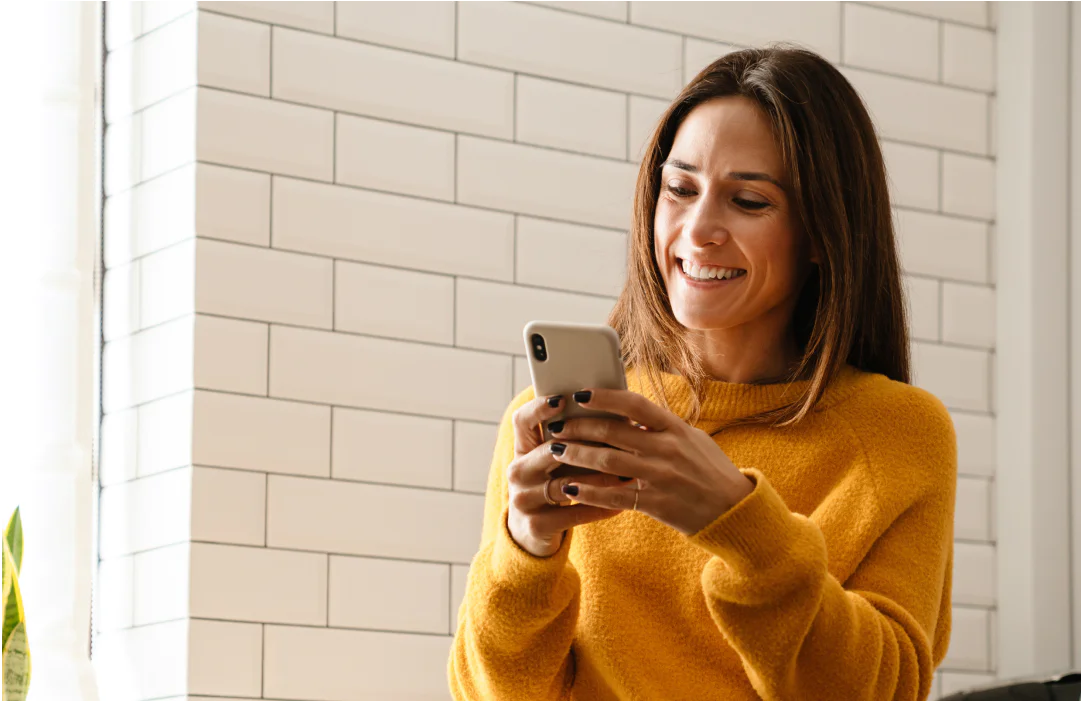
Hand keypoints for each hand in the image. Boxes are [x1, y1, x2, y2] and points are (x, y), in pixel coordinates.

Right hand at [505, 394, 628, 556]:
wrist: (533, 531)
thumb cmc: (554, 484)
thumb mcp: (556, 462)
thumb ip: (574, 440)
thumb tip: (615, 415)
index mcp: (522, 449)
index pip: (522, 420)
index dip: (539, 408)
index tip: (562, 398)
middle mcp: (517, 471)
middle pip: (548, 450)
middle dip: (584, 444)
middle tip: (616, 438)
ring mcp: (524, 499)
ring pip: (566, 483)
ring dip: (599, 478)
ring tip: (627, 474)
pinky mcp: (536, 524)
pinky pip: (573, 513)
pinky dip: (599, 508)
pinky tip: (621, 504)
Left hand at [546, 389, 754, 535]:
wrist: (734, 511)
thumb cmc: (711, 471)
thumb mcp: (693, 440)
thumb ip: (662, 427)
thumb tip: (628, 412)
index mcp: (676, 428)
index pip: (634, 404)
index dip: (604, 396)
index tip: (580, 394)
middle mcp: (667, 449)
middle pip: (613, 431)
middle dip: (579, 427)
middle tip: (557, 425)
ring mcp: (661, 477)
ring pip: (607, 461)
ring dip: (576, 455)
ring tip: (556, 451)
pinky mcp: (655, 503)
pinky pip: (614, 496)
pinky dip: (589, 491)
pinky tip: (571, 488)